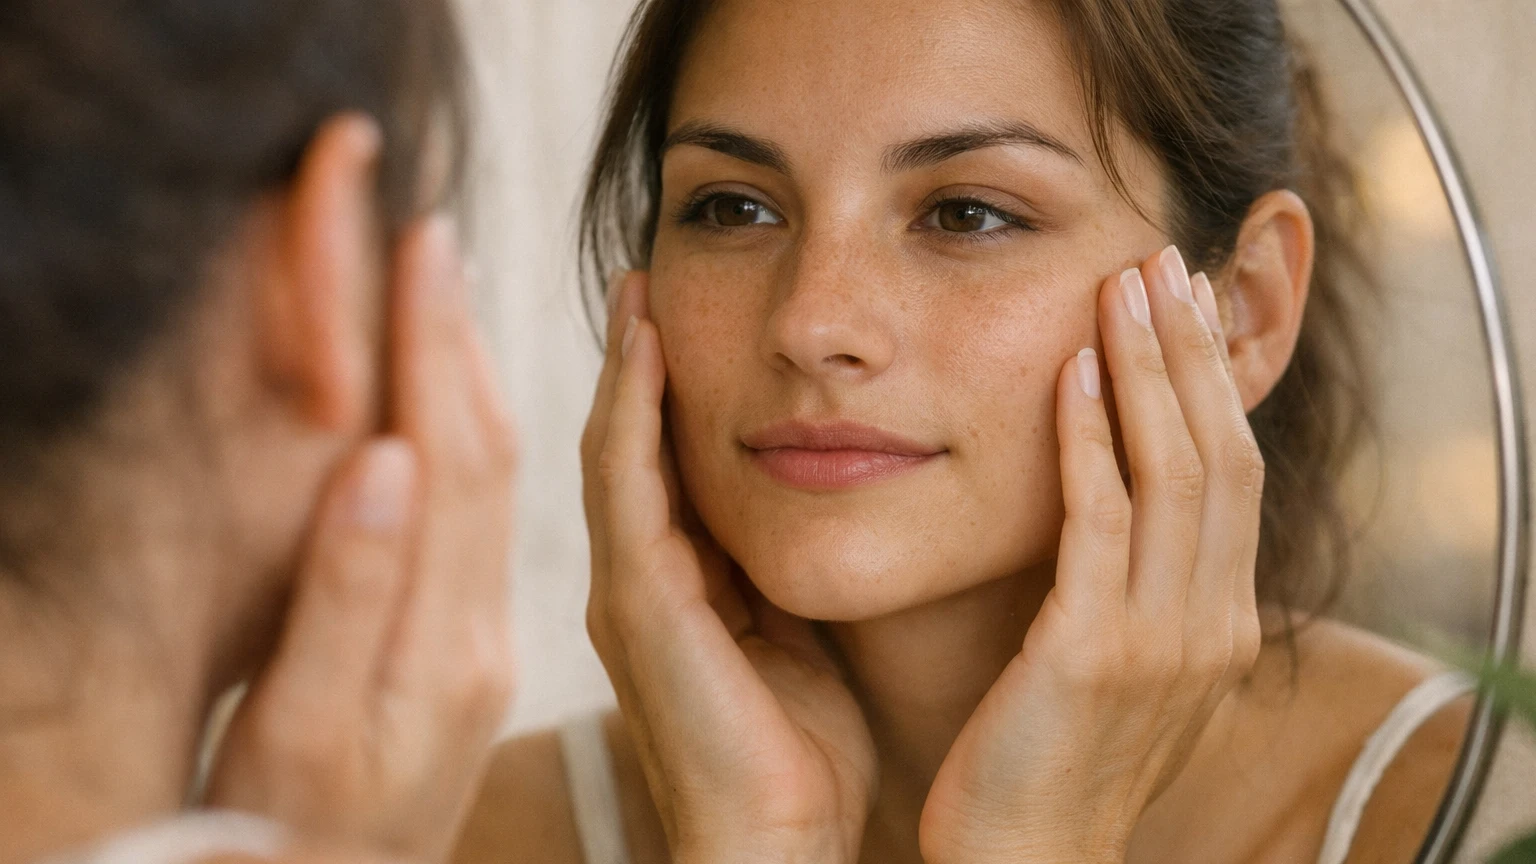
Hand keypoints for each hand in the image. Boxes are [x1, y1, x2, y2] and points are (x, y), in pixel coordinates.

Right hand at [207, 216, 518, 863]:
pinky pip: (491, 527)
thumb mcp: (306, 733)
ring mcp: (478, 644)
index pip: (452, 457)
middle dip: (457, 340)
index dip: (430, 348)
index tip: (421, 244)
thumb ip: (348, 595)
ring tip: (458, 295)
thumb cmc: (309, 848)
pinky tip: (464, 411)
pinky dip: (478, 446)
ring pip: (497, 485)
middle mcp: (476, 632)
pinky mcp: (467, 658)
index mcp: (440, 637)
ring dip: (477, 379)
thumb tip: (382, 455)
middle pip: (486, 455)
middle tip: (437, 235)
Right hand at [581, 273, 876, 863]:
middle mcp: (636, 580)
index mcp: (676, 587)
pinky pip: (628, 486)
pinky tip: (647, 343)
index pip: (660, 464)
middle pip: (623, 445)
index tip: (680, 309)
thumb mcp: (799, 633)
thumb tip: (828, 495)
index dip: (664, 387)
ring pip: (613, 451)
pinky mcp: (636, 606)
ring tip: (640, 285)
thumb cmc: (803, 751)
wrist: (780, 845)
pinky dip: (633, 410)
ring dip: (625, 366)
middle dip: (632, 361)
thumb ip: (786, 568)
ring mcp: (627, 591)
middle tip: (646, 275)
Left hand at [919, 247, 1263, 863]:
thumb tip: (1116, 505)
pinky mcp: (1095, 650)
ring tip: (1127, 283)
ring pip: (1175, 472)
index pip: (1232, 474)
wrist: (1027, 861)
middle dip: (1194, 351)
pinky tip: (1074, 371)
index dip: (1214, 383)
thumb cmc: (1051, 760)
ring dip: (1153, 369)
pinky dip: (1093, 437)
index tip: (1186, 304)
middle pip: (1220, 454)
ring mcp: (1162, 637)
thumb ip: (1132, 586)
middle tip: (1165, 259)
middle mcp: (1209, 621)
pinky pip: (1100, 520)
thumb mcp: (1117, 664)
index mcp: (1219, 621)